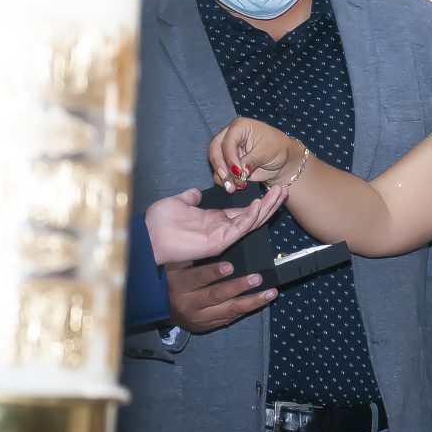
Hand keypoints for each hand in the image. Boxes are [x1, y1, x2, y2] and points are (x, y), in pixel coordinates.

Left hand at [145, 186, 286, 264]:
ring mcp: (222, 236)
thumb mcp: (178, 203)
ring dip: (266, 207)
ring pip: (251, 222)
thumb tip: (196, 192)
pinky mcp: (219, 241)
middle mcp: (223, 229)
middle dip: (269, 203)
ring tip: (279, 193)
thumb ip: (190, 198)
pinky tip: (258, 204)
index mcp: (216, 220)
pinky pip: (239, 229)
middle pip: (254, 216)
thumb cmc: (159, 221)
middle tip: (284, 189)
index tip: (272, 190)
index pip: (244, 212)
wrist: (147, 235)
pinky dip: (249, 217)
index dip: (259, 202)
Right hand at [167, 262, 275, 333]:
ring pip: (229, 310)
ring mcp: (199, 318)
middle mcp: (189, 304)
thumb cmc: (172, 280)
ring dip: (252, 301)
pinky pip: (230, 318)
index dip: (213, 272)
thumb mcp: (176, 267)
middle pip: (217, 295)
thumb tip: (219, 242)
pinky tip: (262, 302)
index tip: (230, 266)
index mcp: (179, 286)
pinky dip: (247, 310)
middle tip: (258, 278)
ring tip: (270, 293)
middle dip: (239, 287)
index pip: (197, 278)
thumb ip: (193, 258)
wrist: (161, 309)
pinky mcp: (207, 326)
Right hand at [208, 118, 301, 191]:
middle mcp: (230, 136)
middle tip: (228, 180)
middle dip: (220, 166)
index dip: (230, 157)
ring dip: (222, 177)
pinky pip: (219, 172)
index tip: (238, 172)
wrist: (282, 161)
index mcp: (240, 127)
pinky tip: (235, 187)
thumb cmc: (278, 149)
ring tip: (234, 187)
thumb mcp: (267, 152)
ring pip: (215, 162)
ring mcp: (227, 150)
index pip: (227, 141)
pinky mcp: (228, 163)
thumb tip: (240, 172)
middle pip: (215, 149)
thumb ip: (252, 160)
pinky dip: (225, 181)